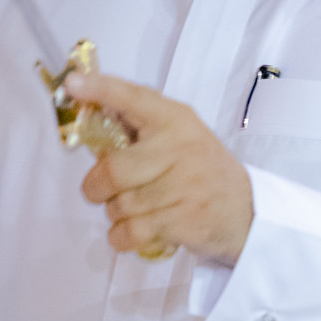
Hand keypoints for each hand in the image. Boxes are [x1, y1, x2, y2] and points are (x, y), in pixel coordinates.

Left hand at [68, 73, 253, 264]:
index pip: (134, 98)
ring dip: (115, 213)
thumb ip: (140, 127)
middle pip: (114, 170)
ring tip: (134, 209)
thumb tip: (90, 112)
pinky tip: (130, 232)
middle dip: (96, 186)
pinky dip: (121, 237)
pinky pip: (131, 232)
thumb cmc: (202, 171)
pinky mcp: (184, 221)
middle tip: (100, 189)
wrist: (247, 211)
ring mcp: (185, 187)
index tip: (73, 84)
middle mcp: (181, 148)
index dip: (101, 90)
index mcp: (176, 120)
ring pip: (119, 205)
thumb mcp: (181, 136)